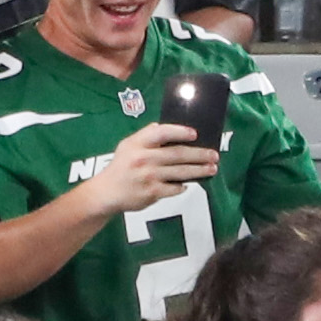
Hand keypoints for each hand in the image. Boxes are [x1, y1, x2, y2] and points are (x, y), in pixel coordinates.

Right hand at [86, 120, 220, 213]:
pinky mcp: (152, 193)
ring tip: (212, 169)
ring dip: (199, 171)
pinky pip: (174, 189)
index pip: (162, 132)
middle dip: (199, 154)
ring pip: (180, 173)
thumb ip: (146, 135)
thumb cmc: (121, 167)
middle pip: (177, 154)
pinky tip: (191, 183)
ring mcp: (149, 177)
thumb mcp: (128, 145)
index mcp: (138, 143)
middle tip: (213, 155)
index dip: (180, 131)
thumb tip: (167, 126)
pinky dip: (183, 186)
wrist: (107, 192)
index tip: (195, 133)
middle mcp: (144, 159)